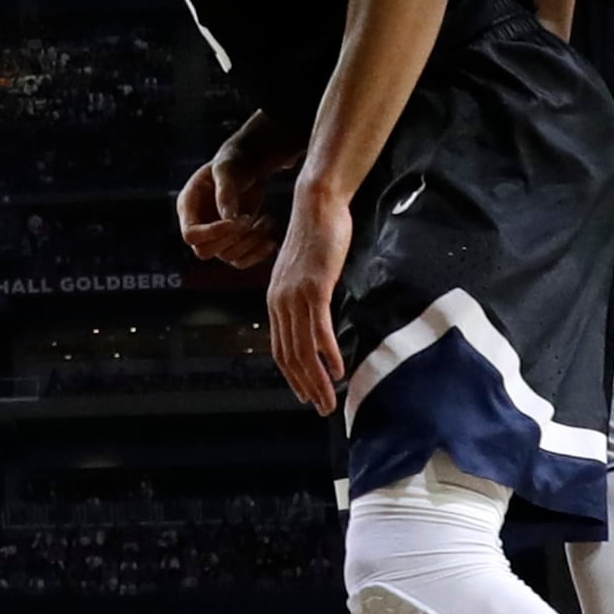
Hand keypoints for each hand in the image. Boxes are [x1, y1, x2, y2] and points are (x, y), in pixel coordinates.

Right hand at [175, 160, 277, 268]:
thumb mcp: (227, 169)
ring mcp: (214, 236)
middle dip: (232, 238)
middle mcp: (198, 225)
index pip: (191, 234)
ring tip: (268, 219)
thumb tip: (228, 219)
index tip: (237, 220)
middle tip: (249, 217)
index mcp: (188, 206)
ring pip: (227, 257)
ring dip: (251, 242)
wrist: (247, 165)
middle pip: (205, 251)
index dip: (213, 233)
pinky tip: (271, 239)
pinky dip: (258, 254)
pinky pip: (241, 262)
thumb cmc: (233, 162)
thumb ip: (225, 191)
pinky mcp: (232, 242)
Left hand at [264, 189, 352, 414]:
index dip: (292, 376)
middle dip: (306, 386)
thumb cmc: (316, 237)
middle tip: (321, 408)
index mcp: (276, 301)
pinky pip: (319, 329)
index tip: (304, 395)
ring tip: (330, 400)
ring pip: (303, 349)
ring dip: (317, 379)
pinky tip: (338, 370)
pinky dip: (328, 354)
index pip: (280, 349)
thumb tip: (316, 317)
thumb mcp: (306, 273)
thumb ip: (307, 297)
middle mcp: (280, 302)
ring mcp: (295, 296)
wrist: (317, 206)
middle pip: (290, 356)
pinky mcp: (314, 288)